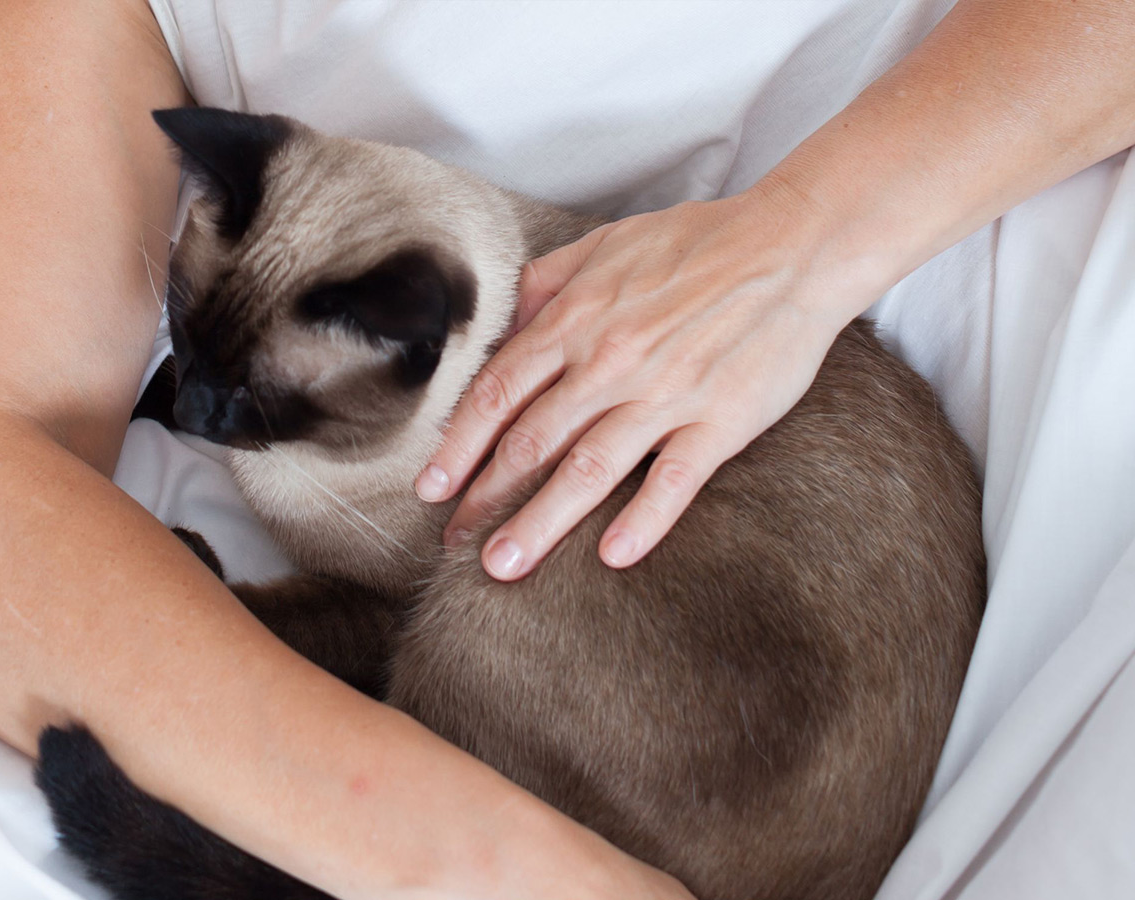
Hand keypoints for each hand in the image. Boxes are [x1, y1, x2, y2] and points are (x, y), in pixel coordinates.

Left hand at [415, 185, 876, 579]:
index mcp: (577, 321)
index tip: (432, 487)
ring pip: (589, 469)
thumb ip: (544, 284)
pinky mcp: (720, 420)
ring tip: (503, 566)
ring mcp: (666, 395)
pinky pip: (675, 480)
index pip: (498, 393)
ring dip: (541, 522)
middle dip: (485, 498)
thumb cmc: (697, 243)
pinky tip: (612, 556)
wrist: (792, 246)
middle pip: (531, 442)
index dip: (458, 444)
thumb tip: (500, 326)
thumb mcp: (605, 243)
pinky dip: (644, 520)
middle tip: (454, 543)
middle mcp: (610, 363)